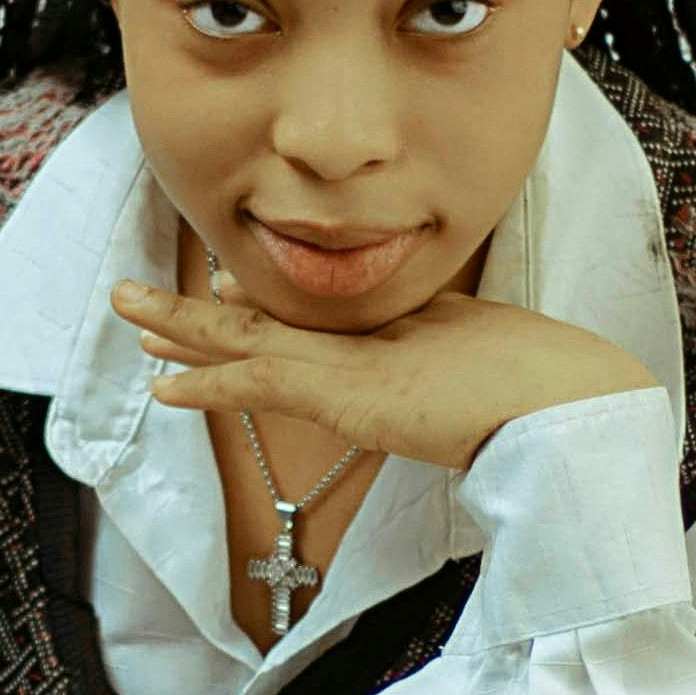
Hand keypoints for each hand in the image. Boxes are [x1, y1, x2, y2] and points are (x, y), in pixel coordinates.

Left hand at [112, 271, 652, 474]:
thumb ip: (446, 364)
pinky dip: (209, 382)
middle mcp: (365, 337)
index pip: (309, 319)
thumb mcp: (486, 374)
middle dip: (196, 310)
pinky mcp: (343, 389)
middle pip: (265, 319)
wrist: (567, 403)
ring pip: (249, 339)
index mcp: (399, 330)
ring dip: (183, 328)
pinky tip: (164, 387)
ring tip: (128, 312)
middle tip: (135, 297)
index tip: (217, 291)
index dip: (254, 307)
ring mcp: (352, 359)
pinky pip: (260, 380)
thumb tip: (412, 375)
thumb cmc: (546, 395)